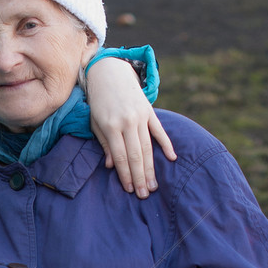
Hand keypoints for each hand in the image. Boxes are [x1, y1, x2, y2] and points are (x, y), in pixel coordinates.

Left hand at [84, 57, 176, 197]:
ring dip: (151, 168)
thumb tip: (111, 166)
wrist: (110, 73)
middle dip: (140, 177)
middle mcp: (128, 122)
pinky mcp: (150, 111)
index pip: (120, 156)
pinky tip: (172, 158)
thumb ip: (105, 144)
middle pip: (136, 155)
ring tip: (153, 185)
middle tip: (144, 195)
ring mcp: (141, 116)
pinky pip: (159, 131)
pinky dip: (166, 144)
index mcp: (111, 126)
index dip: (125, 175)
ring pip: (148, 147)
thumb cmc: (99, 102)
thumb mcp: (96, 123)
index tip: (129, 189)